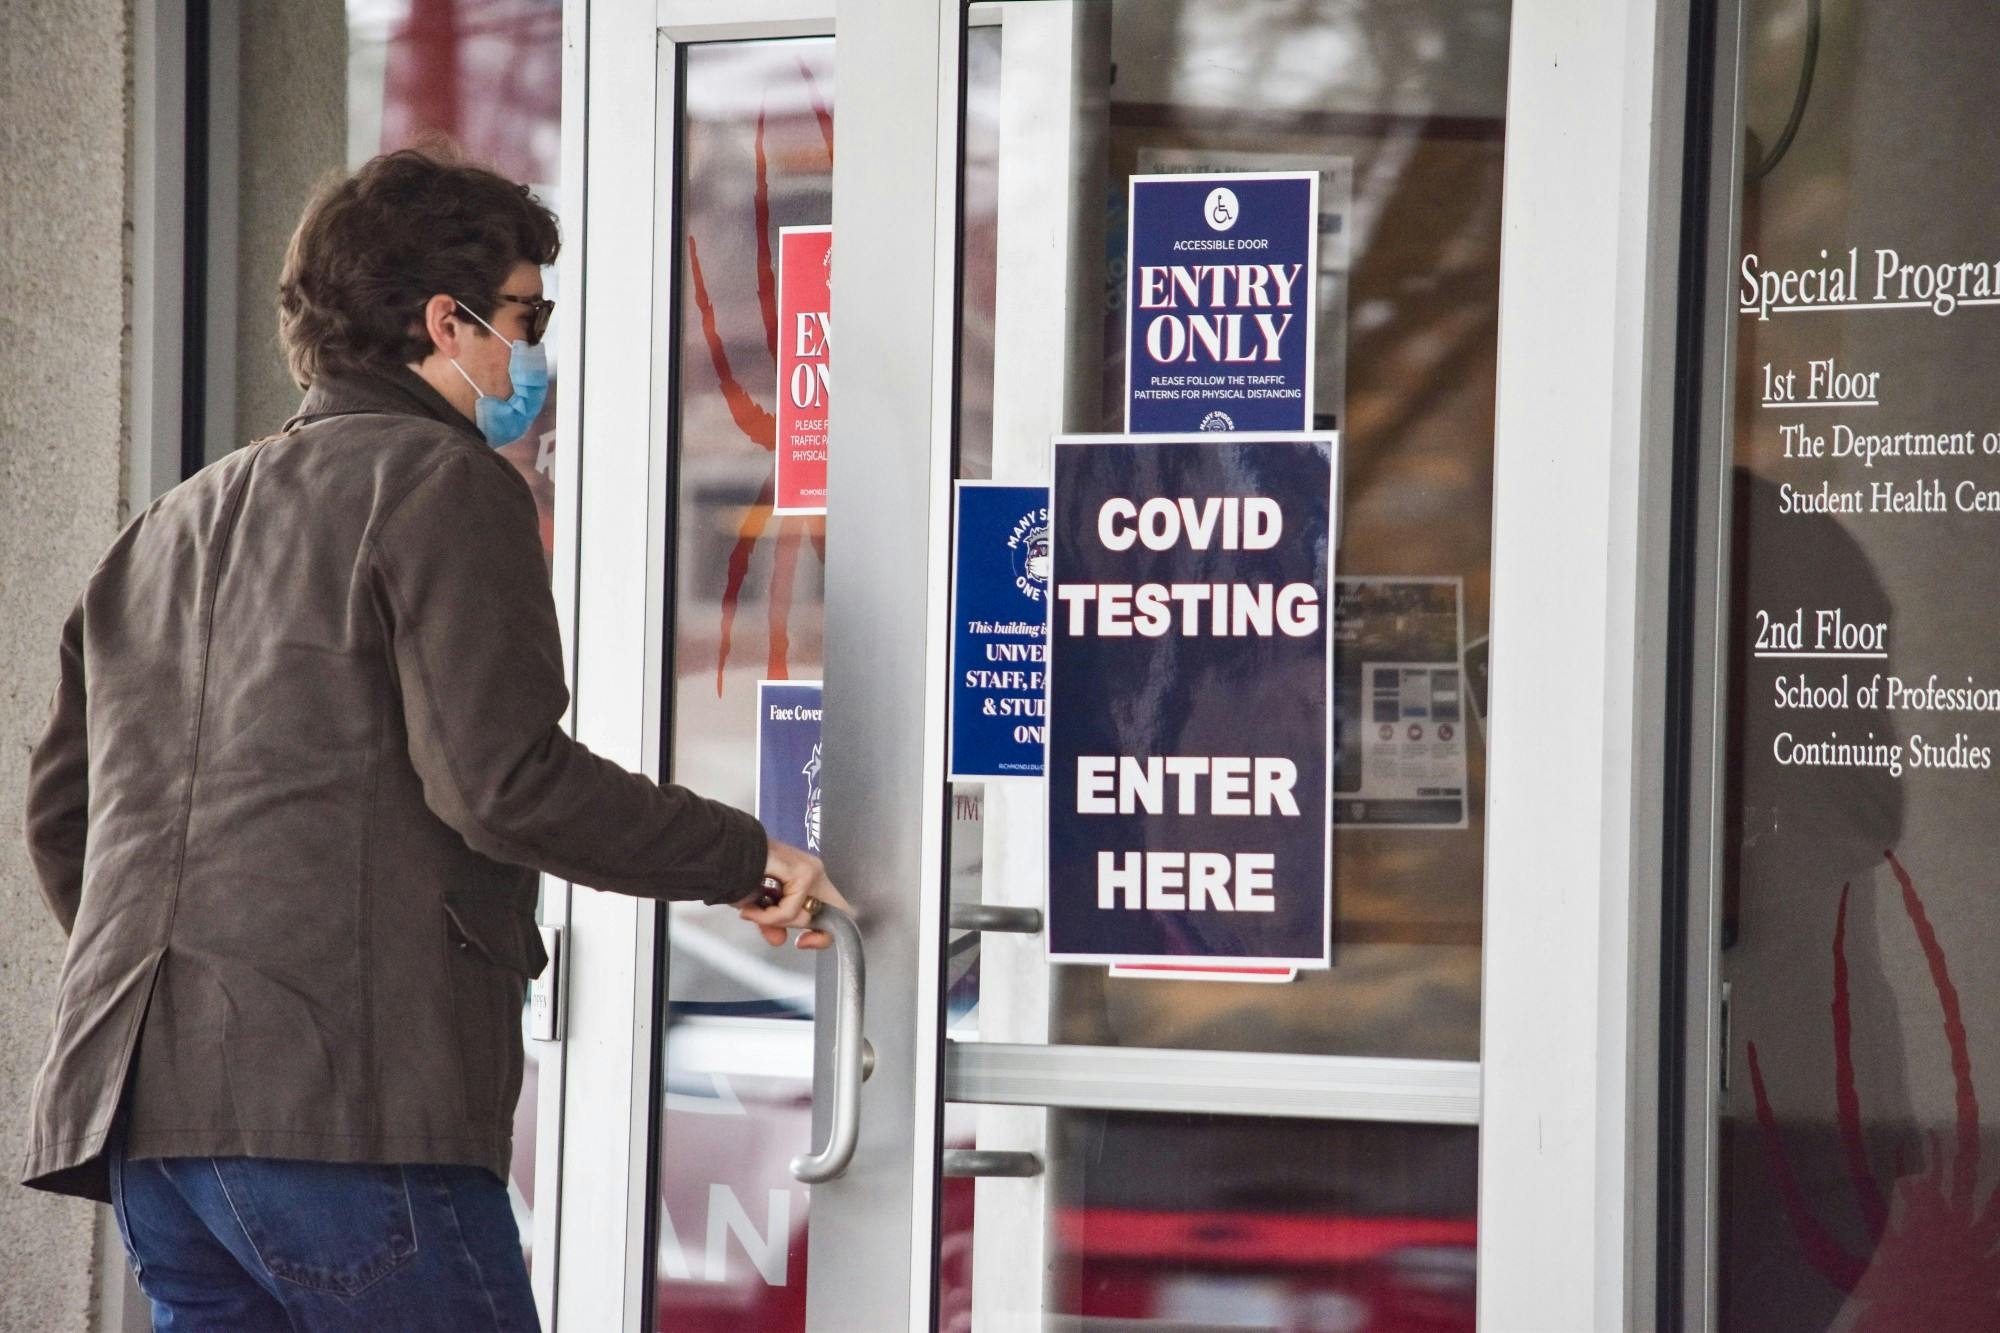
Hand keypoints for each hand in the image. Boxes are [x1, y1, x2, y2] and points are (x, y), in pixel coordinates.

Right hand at [736, 839, 850, 950]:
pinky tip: (751, 907)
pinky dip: (767, 916)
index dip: (822, 936)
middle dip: (787, 924)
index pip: (836, 913)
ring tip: (752, 908)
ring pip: (803, 917)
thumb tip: (779, 940)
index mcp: (810, 876)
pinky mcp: (802, 873)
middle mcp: (815, 872)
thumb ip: (773, 923)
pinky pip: (789, 911)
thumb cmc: (739, 870)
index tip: (801, 942)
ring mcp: (811, 871)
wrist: (725, 850)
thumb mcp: (760, 904)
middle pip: (819, 919)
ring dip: (774, 920)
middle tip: (760, 914)